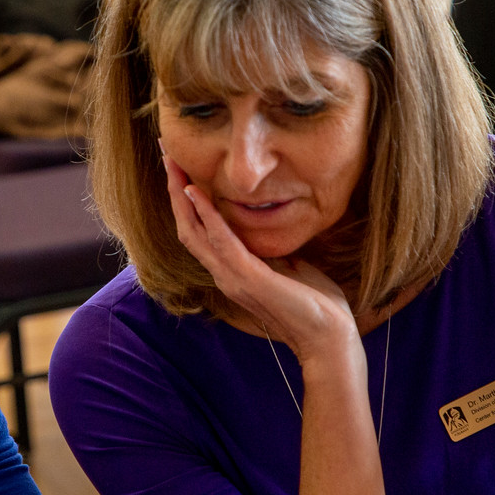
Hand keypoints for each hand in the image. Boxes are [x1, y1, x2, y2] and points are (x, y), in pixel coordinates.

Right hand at [163, 154, 360, 366]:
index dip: (185, 201)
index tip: (180, 169)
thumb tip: (272, 233)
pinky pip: (220, 241)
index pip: (198, 233)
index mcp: (232, 273)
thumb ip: (273, 252)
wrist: (328, 338)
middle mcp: (224, 276)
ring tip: (172, 165)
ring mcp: (233, 278)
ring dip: (181, 196)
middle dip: (174, 190)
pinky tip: (197, 191)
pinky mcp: (248, 278)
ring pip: (193, 232)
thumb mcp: (291, 266)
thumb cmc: (315, 306)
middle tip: (165, 155)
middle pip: (186, 228)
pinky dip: (206, 214)